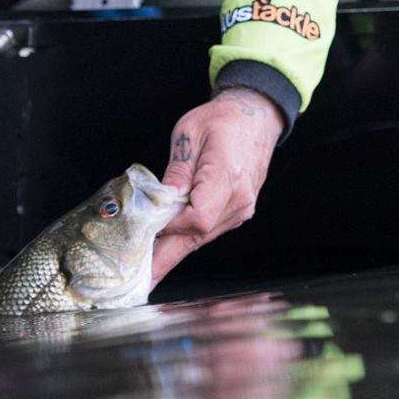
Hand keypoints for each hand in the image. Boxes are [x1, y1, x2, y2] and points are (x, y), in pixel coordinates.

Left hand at [151, 87, 285, 286]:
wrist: (256, 118)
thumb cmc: (222, 121)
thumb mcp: (189, 134)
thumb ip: (176, 171)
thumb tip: (159, 202)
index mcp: (227, 175)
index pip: (198, 217)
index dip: (171, 227)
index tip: (147, 228)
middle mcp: (239, 199)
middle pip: (198, 236)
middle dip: (166, 258)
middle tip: (142, 279)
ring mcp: (241, 208)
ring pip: (202, 238)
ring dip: (174, 250)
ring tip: (146, 265)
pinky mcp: (238, 212)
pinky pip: (208, 231)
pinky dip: (186, 239)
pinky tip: (167, 245)